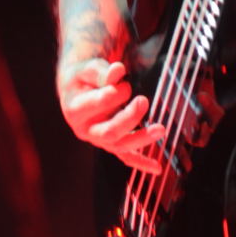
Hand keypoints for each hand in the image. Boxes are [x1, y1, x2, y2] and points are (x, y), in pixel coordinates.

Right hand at [57, 57, 164, 173]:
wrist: (76, 89)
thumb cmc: (82, 77)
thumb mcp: (86, 68)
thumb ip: (101, 71)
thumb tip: (118, 71)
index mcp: (75, 110)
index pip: (97, 104)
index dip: (113, 91)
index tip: (121, 74)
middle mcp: (85, 130)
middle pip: (109, 131)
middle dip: (129, 117)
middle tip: (143, 100)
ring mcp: (98, 139)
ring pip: (121, 145)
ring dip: (142, 138)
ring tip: (160, 129)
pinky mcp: (110, 143)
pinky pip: (126, 156)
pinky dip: (141, 162)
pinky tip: (157, 168)